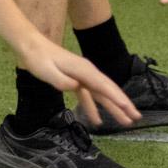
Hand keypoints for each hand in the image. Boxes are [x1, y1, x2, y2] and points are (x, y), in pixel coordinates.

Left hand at [14, 39, 139, 128]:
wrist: (31, 46)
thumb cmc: (38, 58)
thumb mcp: (46, 71)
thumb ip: (62, 80)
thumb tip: (76, 87)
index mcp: (83, 70)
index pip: (104, 87)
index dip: (117, 98)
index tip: (128, 108)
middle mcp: (88, 73)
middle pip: (109, 90)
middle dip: (123, 104)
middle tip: (136, 117)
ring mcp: (83, 77)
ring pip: (102, 95)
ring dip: (114, 108)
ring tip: (126, 121)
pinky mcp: (76, 80)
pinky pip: (89, 96)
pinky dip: (94, 108)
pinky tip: (97, 121)